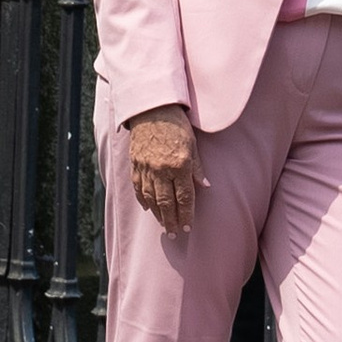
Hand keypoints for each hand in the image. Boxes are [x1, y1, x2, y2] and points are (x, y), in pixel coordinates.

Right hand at [126, 105, 198, 232]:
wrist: (152, 107)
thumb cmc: (176, 123)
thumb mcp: (192, 143)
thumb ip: (198, 167)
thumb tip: (205, 186)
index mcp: (179, 164)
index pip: (184, 196)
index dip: (186, 214)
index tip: (188, 227)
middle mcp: (162, 169)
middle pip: (167, 202)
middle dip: (171, 221)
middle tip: (174, 235)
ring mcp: (146, 167)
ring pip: (151, 198)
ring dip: (158, 214)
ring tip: (164, 225)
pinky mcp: (135, 163)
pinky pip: (138, 187)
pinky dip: (143, 200)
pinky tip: (148, 208)